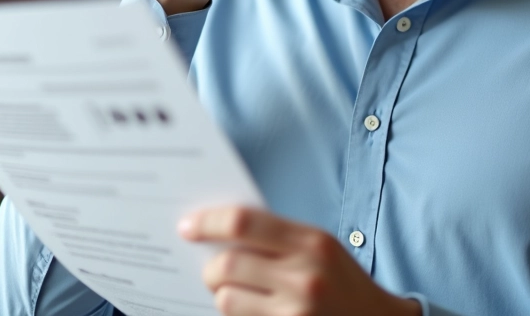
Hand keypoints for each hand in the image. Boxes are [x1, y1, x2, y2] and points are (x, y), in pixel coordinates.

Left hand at [179, 206, 420, 315]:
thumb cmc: (341, 281)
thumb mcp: (319, 247)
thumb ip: (276, 236)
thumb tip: (217, 230)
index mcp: (312, 241)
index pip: (243, 223)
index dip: (208, 222)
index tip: (187, 226)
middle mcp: (304, 275)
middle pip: (226, 265)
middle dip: (210, 268)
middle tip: (211, 269)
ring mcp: (296, 311)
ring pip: (226, 299)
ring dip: (222, 296)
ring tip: (236, 292)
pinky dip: (236, 315)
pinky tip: (250, 309)